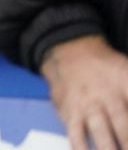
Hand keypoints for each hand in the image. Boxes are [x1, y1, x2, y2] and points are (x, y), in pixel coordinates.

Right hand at [42, 35, 127, 149]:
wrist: (71, 52)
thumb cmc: (108, 69)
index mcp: (125, 83)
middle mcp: (106, 94)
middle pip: (121, 120)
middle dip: (127, 139)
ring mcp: (87, 104)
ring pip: (99, 129)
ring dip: (108, 146)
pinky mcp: (70, 112)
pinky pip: (75, 133)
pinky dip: (80, 147)